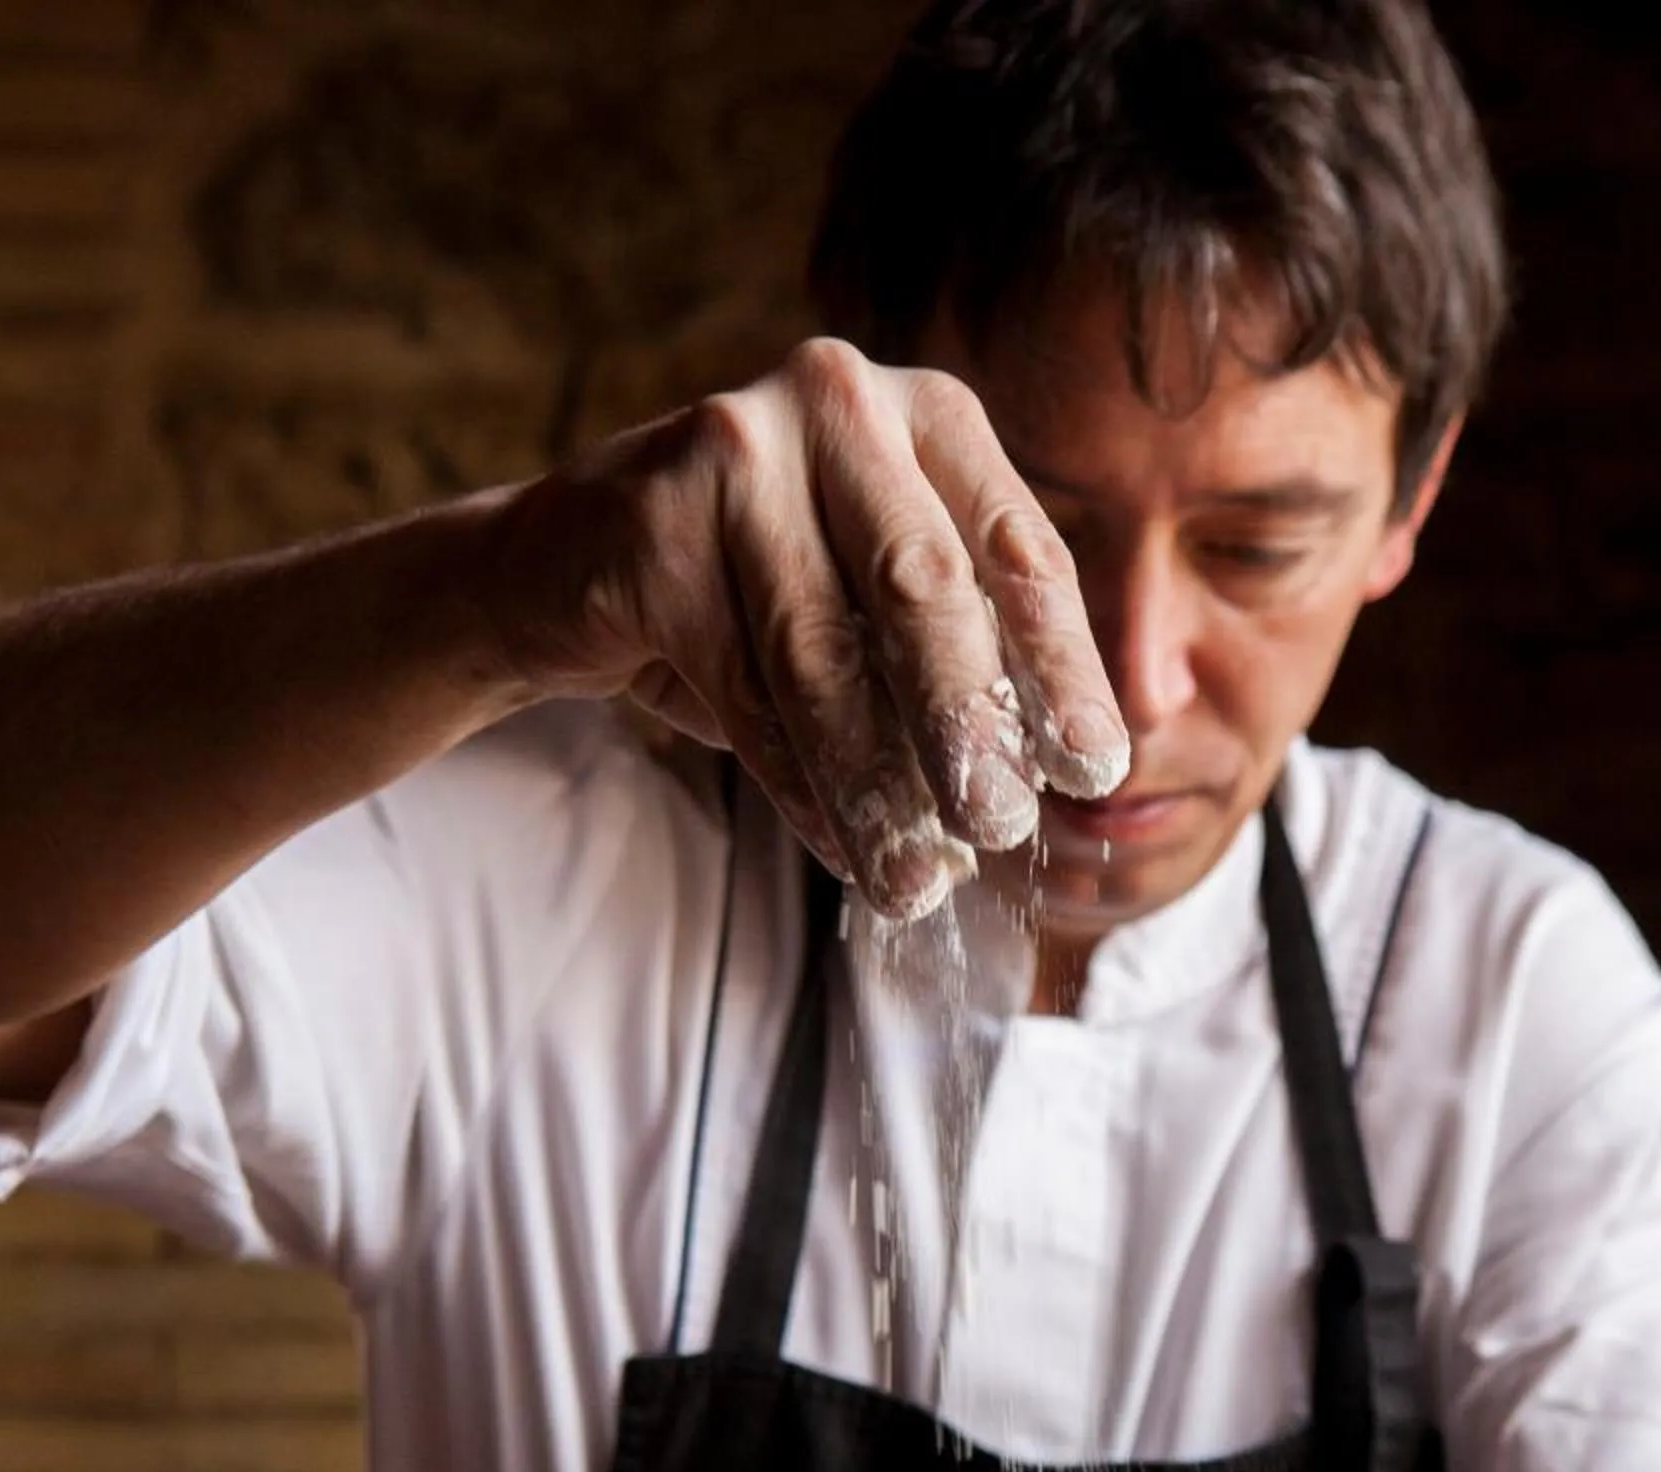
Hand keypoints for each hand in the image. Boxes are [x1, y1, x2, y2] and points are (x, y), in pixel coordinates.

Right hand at [486, 339, 1129, 917]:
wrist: (564, 571)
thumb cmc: (754, 595)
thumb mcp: (871, 605)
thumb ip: (955, 660)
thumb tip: (1042, 792)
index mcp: (926, 415)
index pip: (1019, 550)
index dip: (1063, 668)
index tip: (1096, 771)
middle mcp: (839, 403)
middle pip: (925, 590)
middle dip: (969, 725)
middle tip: (1004, 828)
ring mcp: (735, 449)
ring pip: (824, 652)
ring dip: (876, 784)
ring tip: (915, 880)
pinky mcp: (650, 521)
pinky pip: (741, 684)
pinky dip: (795, 783)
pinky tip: (838, 848)